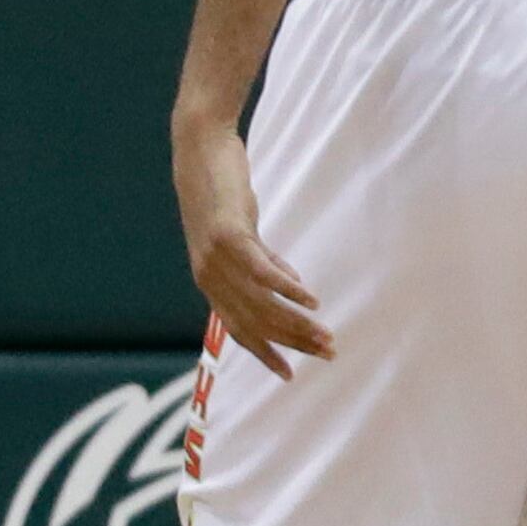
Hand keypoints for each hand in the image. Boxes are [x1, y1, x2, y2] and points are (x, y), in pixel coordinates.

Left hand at [172, 121, 333, 376]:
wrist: (199, 151)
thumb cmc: (221, 190)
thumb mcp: (243, 232)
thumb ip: (263, 260)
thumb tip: (291, 286)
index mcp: (211, 281)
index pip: (241, 329)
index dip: (266, 353)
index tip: (291, 374)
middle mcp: (210, 277)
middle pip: (257, 322)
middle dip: (294, 343)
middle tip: (327, 354)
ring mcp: (218, 258)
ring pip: (262, 304)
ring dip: (297, 323)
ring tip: (326, 335)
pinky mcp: (230, 236)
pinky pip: (263, 272)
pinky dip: (288, 289)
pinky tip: (311, 299)